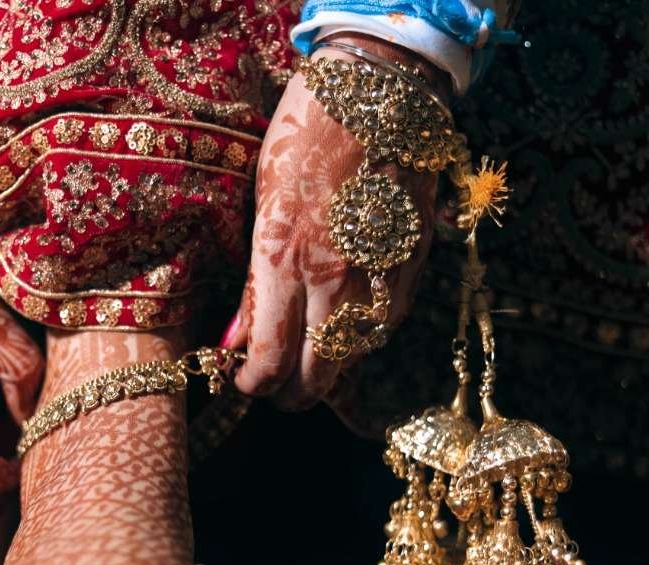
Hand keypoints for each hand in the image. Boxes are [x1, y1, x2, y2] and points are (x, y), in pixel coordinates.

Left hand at [227, 40, 447, 409]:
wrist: (381, 86)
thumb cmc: (306, 132)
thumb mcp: (261, 203)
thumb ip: (254, 283)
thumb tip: (235, 339)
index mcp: (285, 261)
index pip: (271, 360)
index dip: (255, 385)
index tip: (245, 382)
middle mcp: (335, 280)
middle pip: (317, 376)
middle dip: (292, 393)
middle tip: (277, 389)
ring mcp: (380, 275)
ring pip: (355, 357)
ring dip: (330, 367)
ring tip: (309, 358)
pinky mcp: (413, 264)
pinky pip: (386, 323)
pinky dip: (364, 337)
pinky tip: (347, 327)